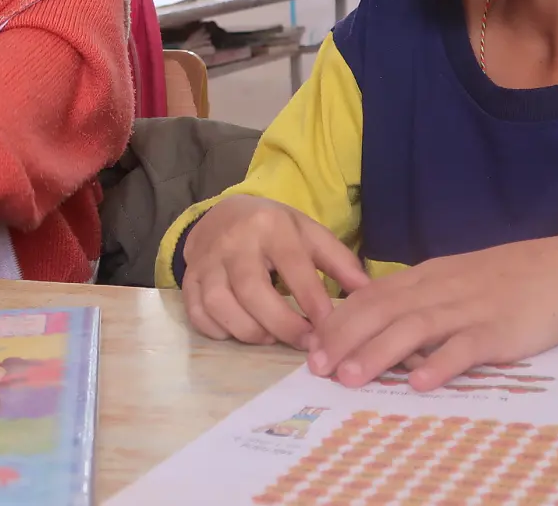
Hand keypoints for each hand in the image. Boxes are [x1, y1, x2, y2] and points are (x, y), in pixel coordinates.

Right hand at [181, 194, 369, 347]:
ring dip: (248, 330)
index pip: (293, 266)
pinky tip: (240, 332)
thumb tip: (368, 293)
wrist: (224, 214)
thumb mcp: (309, 234)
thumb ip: (339, 261)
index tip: (327, 328)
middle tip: (304, 343)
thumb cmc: (274, 229)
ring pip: (220, 304)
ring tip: (271, 337)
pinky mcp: (189, 279)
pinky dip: (218, 331)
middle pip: (252, 290)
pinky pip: (198, 313)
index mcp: (270, 226)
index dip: (312, 300)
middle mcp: (235, 242)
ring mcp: (207, 261)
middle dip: (281, 323)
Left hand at [307, 230, 557, 390]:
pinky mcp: (499, 330)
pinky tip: (420, 382)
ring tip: (351, 377)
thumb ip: (420, 298)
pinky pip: (465, 347)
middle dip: (344, 338)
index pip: (372, 295)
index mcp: (428, 276)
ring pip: (414, 328)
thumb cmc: (511, 278)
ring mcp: (470, 309)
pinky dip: (441, 364)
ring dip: (378, 353)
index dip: (339, 319)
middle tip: (316, 366)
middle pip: (382, 311)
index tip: (311, 343)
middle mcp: (441, 289)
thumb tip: (379, 323)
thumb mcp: (457, 279)